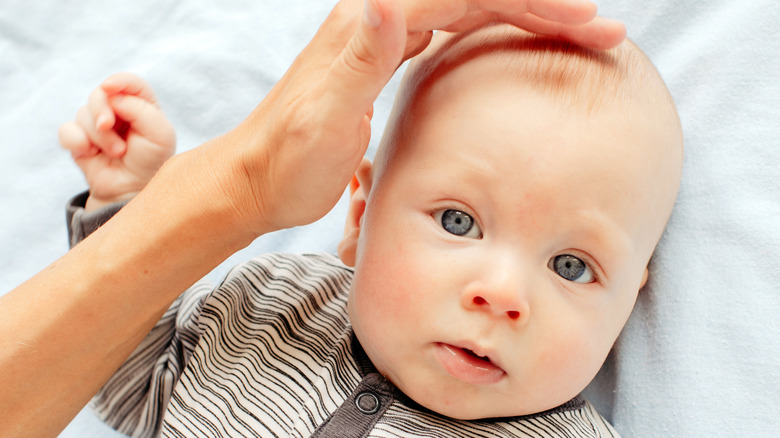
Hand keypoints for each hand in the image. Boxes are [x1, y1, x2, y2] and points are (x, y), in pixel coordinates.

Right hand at [59, 73, 175, 210]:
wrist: (132, 190)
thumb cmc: (151, 162)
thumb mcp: (160, 135)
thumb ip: (141, 110)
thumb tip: (113, 96)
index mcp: (142, 106)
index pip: (130, 83)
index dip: (119, 81)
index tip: (110, 88)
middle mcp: (119, 111)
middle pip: (100, 94)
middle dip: (102, 110)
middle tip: (109, 127)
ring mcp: (98, 125)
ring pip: (83, 113)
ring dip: (98, 135)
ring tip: (116, 152)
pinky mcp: (80, 140)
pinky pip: (67, 130)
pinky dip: (77, 141)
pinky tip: (90, 153)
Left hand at [220, 0, 625, 232]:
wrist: (257, 178)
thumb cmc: (288, 161)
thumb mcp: (323, 119)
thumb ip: (358, 60)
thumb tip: (381, 0)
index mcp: (372, 24)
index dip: (531, 3)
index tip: (587, 21)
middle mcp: (378, 18)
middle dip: (542, 6)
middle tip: (601, 29)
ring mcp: (381, 36)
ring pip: (468, 8)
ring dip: (523, 15)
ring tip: (575, 32)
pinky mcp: (384, 59)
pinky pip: (451, 31)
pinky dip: (493, 33)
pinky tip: (514, 47)